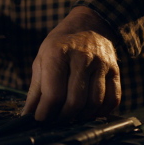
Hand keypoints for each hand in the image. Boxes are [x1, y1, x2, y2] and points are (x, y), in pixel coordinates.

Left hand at [23, 6, 120, 122]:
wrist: (90, 24)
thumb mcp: (42, 59)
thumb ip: (36, 89)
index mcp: (59, 53)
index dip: (45, 112)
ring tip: (72, 118)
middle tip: (56, 121)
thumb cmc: (61, 45)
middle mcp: (82, 58)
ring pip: (94, 102)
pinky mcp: (115, 70)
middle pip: (75, 101)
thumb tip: (28, 116)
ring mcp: (101, 64)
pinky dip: (102, 112)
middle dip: (64, 118)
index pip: (53, 94)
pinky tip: (91, 112)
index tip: (41, 119)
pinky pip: (112, 99)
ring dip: (82, 117)